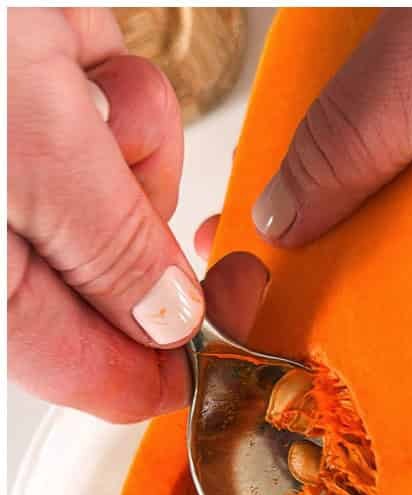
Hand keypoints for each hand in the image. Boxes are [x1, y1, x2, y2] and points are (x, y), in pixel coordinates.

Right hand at [7, 8, 205, 422]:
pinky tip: (72, 59)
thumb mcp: (29, 161)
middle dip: (157, 237)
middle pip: (133, 287)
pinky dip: (124, 95)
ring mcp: (29, 171)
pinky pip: (128, 128)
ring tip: (75, 93)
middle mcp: (6, 241)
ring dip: (138, 149)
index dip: (181, 367)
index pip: (102, 376)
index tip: (246, 334)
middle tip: (167, 204)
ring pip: (139, 202)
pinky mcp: (49, 106)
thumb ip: (107, 253)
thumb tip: (168, 321)